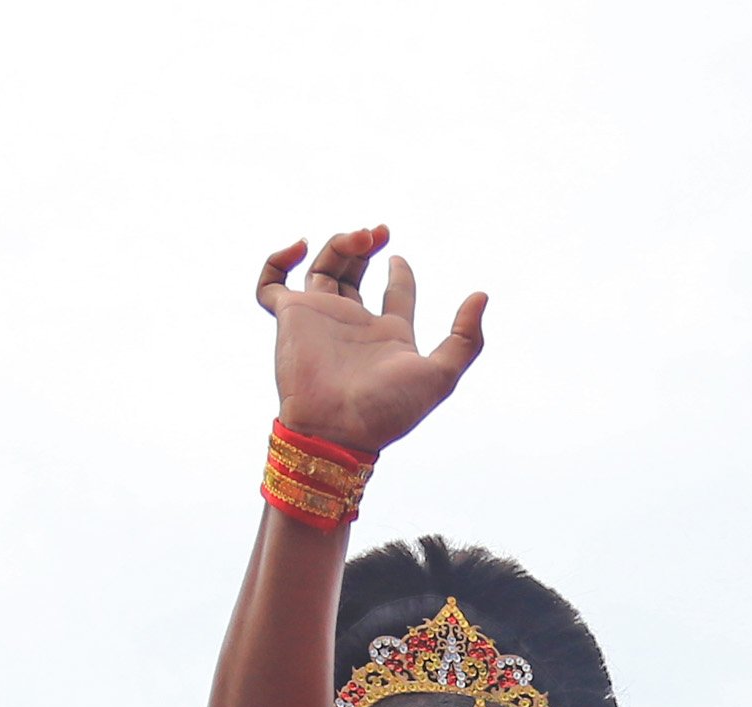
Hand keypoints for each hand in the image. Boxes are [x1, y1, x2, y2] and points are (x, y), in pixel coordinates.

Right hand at [258, 227, 486, 458]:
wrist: (338, 429)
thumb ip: (466, 339)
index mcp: (388, 335)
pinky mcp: (289, 318)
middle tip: (379, 233)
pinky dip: (277, 260)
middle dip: (366, 247)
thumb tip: (482, 295)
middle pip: (356, 273)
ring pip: (322, 268)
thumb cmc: (388, 409)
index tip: (400, 260)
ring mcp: (319, 318)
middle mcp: (353, 323)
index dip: (400, 272)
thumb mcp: (441, 375)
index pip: (394, 293)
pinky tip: (300, 247)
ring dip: (339, 245)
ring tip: (360, 238)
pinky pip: (269, 285)